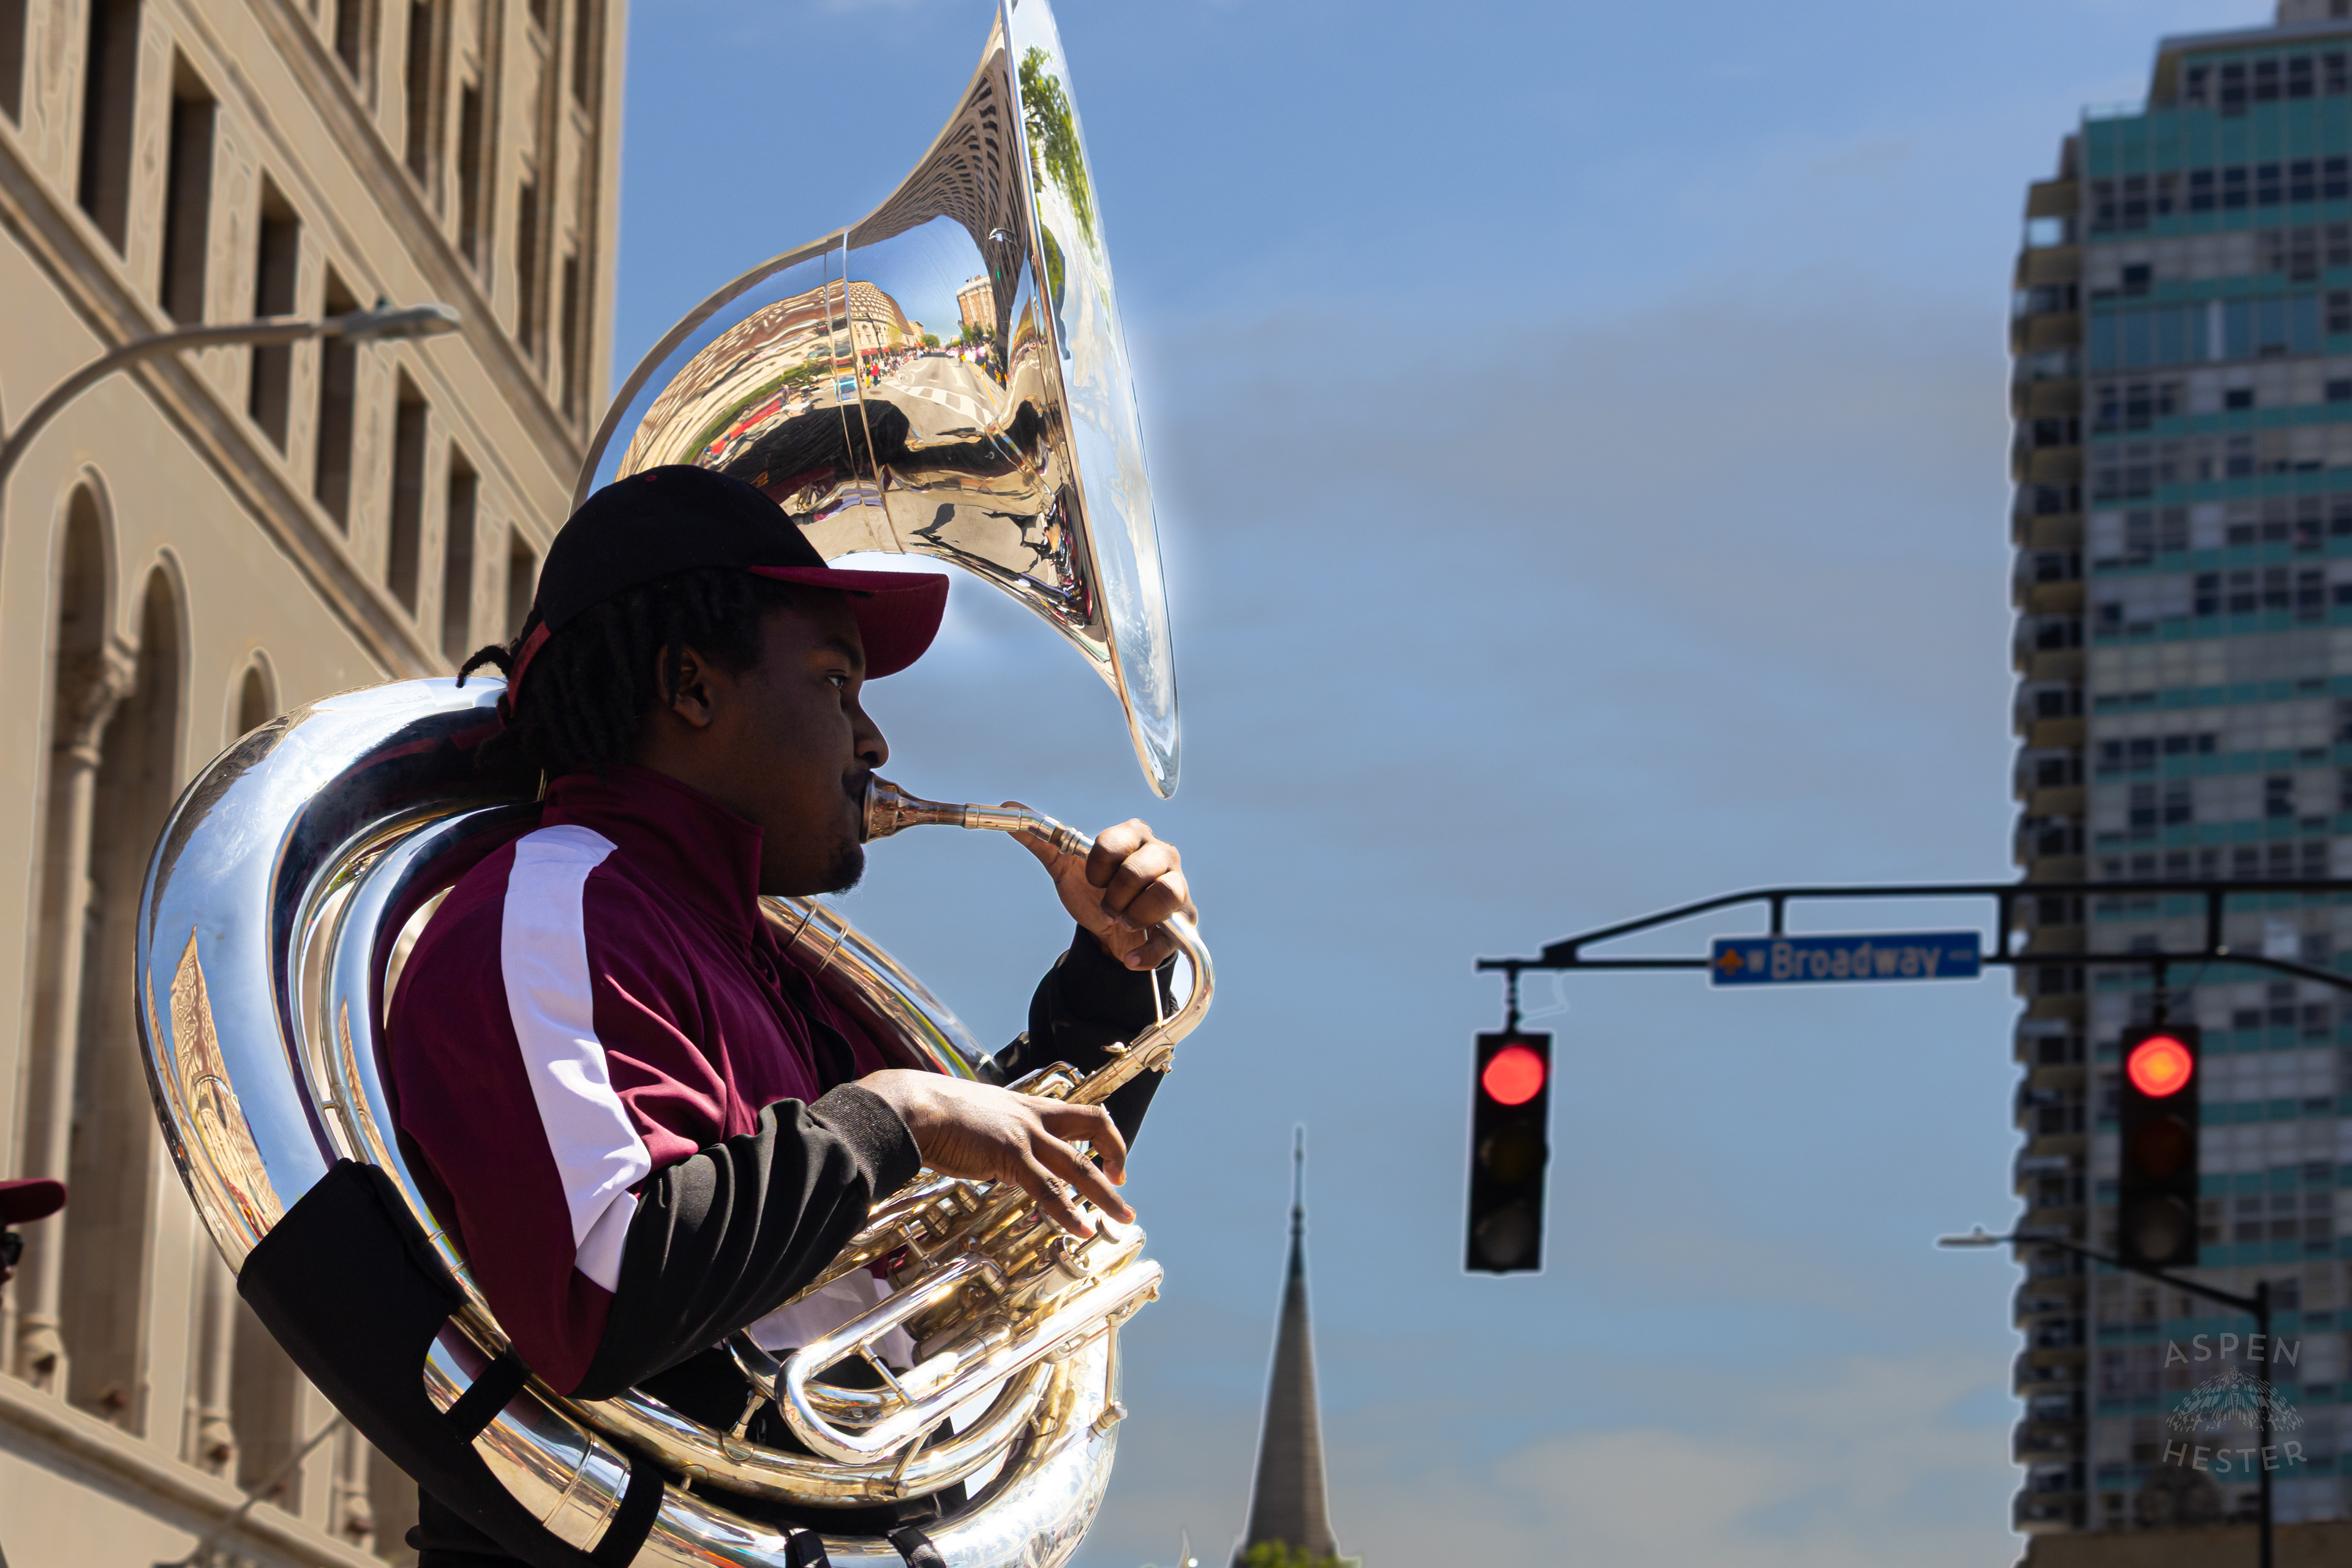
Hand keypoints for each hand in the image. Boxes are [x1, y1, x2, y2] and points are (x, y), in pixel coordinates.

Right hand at [859, 1070, 1131, 1235]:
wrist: (914, 1107)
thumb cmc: (936, 1112)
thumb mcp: (980, 1117)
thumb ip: (999, 1136)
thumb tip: (1000, 1157)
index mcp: (1028, 1105)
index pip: (1081, 1113)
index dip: (1102, 1134)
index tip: (1107, 1159)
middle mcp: (1033, 1116)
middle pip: (1093, 1127)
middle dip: (1116, 1155)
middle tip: (1123, 1183)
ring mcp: (1024, 1136)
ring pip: (1078, 1166)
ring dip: (1105, 1195)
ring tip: (1124, 1218)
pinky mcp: (1009, 1156)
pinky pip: (1047, 1189)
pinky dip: (1067, 1212)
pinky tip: (1081, 1229)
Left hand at [1011, 812, 1193, 970]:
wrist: (1110, 929)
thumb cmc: (1093, 889)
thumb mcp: (1066, 865)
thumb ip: (1041, 839)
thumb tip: (1008, 808)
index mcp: (1133, 835)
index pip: (1114, 842)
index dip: (1096, 867)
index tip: (1092, 879)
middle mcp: (1162, 854)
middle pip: (1139, 870)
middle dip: (1114, 896)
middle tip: (1107, 906)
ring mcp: (1178, 885)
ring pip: (1166, 894)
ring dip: (1135, 915)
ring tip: (1123, 922)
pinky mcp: (1185, 920)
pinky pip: (1172, 936)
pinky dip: (1146, 951)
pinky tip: (1130, 956)